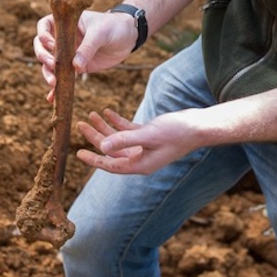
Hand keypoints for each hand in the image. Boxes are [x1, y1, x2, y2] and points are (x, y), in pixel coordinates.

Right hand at [33, 10, 137, 99]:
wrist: (128, 37)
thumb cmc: (113, 27)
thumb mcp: (101, 33)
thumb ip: (88, 48)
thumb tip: (75, 66)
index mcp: (65, 23)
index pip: (43, 26)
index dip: (43, 36)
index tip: (52, 45)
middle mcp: (62, 37)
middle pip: (41, 47)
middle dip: (43, 57)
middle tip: (52, 64)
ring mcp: (68, 53)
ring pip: (49, 64)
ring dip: (48, 73)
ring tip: (54, 83)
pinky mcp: (76, 67)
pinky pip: (63, 76)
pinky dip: (57, 87)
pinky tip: (52, 98)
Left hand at [75, 108, 201, 174]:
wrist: (198, 126)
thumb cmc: (177, 132)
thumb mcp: (148, 135)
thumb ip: (124, 140)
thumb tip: (102, 147)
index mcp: (140, 164)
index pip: (111, 164)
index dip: (94, 159)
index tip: (77, 153)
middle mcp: (141, 158)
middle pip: (112, 150)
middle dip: (95, 137)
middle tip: (81, 124)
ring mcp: (145, 147)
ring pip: (118, 139)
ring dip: (105, 127)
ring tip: (92, 114)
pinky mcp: (149, 136)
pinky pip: (128, 131)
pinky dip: (118, 122)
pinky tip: (108, 112)